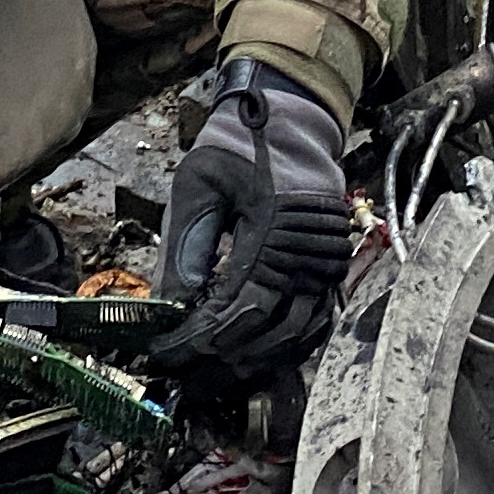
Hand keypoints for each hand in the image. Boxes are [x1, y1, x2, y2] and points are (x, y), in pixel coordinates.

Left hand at [152, 57, 353, 378]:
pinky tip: (253, 355)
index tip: (163, 354)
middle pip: (267, 333)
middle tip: (181, 375)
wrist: (289, 119)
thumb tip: (171, 310)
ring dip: (253, 360)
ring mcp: (326, 264)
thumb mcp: (199, 187)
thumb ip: (186, 250)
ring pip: (296, 336)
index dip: (197, 341)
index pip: (236, 309)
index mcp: (275, 231)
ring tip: (211, 373)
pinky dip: (285, 346)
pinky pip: (314, 323)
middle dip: (219, 361)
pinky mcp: (331, 268)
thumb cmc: (239, 146)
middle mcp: (309, 254)